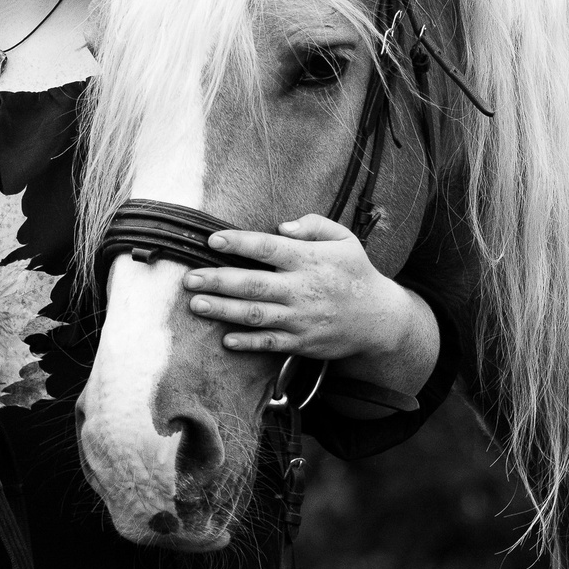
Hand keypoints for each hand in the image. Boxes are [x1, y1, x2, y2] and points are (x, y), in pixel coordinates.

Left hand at [186, 216, 416, 360]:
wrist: (379, 319)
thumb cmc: (356, 273)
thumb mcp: (344, 239)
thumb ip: (314, 225)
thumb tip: (281, 226)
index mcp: (310, 260)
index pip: (269, 248)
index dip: (239, 242)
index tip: (212, 240)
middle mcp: (302, 289)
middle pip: (253, 284)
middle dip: (218, 281)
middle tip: (189, 280)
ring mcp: (301, 318)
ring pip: (256, 315)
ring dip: (223, 310)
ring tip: (196, 304)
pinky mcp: (302, 342)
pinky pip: (270, 343)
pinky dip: (248, 342)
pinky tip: (226, 338)